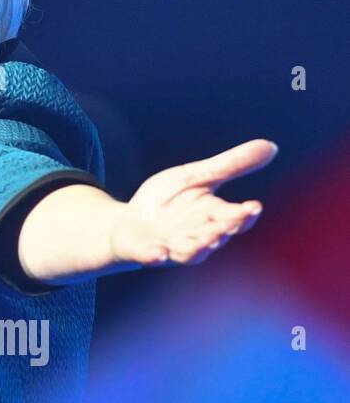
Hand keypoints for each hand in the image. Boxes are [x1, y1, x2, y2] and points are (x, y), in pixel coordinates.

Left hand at [109, 139, 277, 267]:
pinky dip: (156, 256)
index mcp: (213, 215)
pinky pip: (152, 256)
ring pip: (189, 251)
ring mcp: (172, 247)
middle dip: (223, 230)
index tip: (254, 207)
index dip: (244, 214)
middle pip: (215, 235)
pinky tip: (159, 253)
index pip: (234, 216)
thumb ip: (230, 165)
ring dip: (197, 247)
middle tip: (231, 223)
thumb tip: (272, 146)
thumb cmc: (169, 200)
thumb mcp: (196, 176)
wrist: (129, 222)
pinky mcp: (146, 252)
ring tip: (207, 241)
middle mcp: (198, 236)